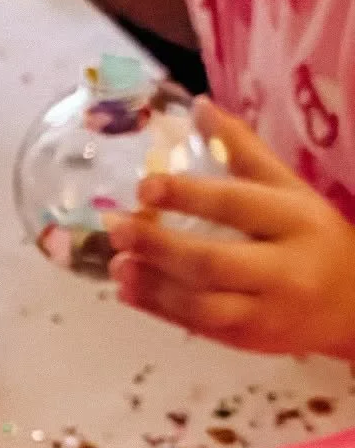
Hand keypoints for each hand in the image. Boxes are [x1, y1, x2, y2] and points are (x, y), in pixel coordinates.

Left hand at [109, 100, 354, 359]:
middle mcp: (283, 268)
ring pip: (200, 303)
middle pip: (212, 261)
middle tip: (118, 227)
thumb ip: (243, 151)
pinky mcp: (244, 340)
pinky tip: (127, 289)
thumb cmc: (313, 237)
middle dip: (159, 245)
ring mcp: (263, 310)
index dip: (188, 195)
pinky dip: (156, 307)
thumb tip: (198, 107)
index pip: (237, 205)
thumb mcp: (289, 190)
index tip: (145, 185)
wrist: (352, 305)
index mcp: (295, 220)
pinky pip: (195, 326)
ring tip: (116, 263)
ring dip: (151, 283)